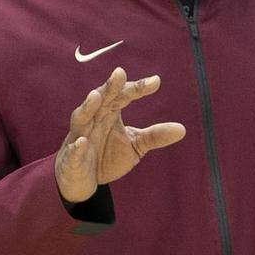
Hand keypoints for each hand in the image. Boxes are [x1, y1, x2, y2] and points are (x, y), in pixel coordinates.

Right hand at [55, 67, 185, 203]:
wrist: (82, 182)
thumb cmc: (107, 157)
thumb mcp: (135, 146)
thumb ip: (155, 136)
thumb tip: (182, 129)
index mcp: (109, 113)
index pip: (123, 95)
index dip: (137, 88)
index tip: (156, 81)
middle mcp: (93, 120)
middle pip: (101, 99)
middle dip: (109, 86)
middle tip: (120, 73)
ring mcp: (79, 137)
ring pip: (80, 118)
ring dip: (87, 107)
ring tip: (96, 96)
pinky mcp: (71, 158)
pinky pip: (73, 151)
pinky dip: (76, 147)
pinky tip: (82, 143)